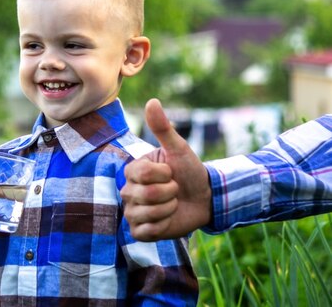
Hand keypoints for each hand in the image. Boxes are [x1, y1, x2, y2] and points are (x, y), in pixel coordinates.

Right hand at [121, 98, 211, 240]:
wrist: (205, 198)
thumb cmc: (189, 171)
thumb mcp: (178, 148)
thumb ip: (162, 128)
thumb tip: (152, 101)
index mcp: (133, 171)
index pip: (141, 174)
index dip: (163, 174)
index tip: (171, 172)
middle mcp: (128, 191)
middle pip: (145, 194)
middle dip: (170, 192)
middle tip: (175, 190)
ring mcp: (132, 212)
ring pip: (147, 213)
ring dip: (169, 208)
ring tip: (173, 204)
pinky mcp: (139, 232)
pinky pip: (146, 230)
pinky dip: (162, 225)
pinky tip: (167, 219)